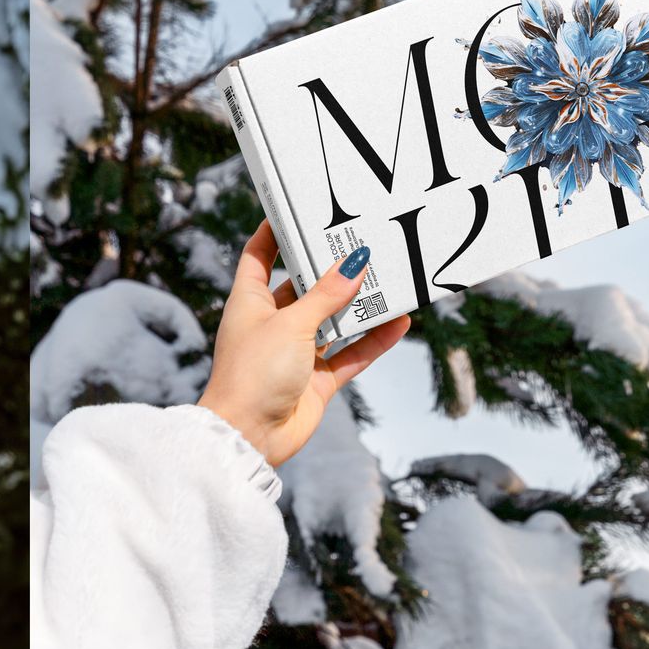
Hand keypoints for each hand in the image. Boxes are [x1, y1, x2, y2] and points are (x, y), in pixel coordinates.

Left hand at [197, 221, 410, 467]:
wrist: (249, 436)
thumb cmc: (253, 372)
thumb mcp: (291, 323)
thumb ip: (325, 296)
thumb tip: (353, 264)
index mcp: (250, 301)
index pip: (258, 257)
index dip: (273, 234)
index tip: (295, 212)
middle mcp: (272, 322)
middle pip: (304, 287)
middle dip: (330, 269)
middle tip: (360, 242)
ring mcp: (296, 352)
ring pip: (332, 321)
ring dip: (358, 305)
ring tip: (388, 279)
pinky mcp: (316, 380)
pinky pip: (350, 354)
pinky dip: (373, 340)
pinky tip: (399, 323)